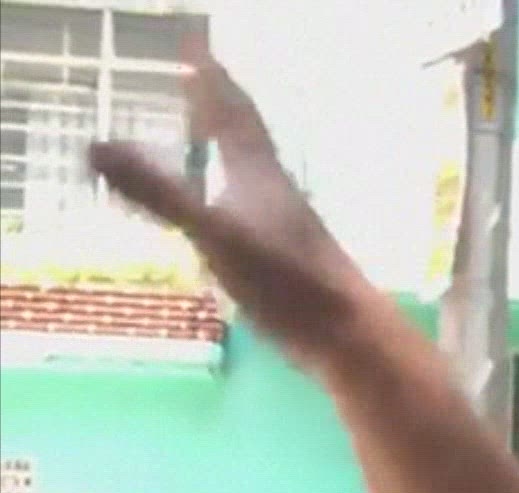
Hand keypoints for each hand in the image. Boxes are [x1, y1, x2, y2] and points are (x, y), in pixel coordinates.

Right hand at [89, 41, 379, 375]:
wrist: (348, 337)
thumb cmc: (287, 283)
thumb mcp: (214, 233)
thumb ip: (158, 193)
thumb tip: (93, 147)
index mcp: (259, 176)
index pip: (233, 116)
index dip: (213, 83)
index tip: (195, 51)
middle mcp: (275, 194)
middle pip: (247, 138)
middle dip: (221, 107)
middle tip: (202, 80)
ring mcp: (284, 229)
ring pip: (253, 175)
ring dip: (231, 149)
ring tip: (214, 137)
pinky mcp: (286, 264)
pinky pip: (253, 213)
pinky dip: (234, 197)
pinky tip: (235, 214)